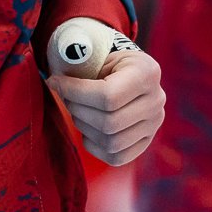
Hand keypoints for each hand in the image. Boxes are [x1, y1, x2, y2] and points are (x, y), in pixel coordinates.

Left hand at [48, 31, 164, 165]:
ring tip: (79, 111)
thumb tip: (54, 82)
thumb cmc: (106, 62)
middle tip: (68, 98)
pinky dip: (95, 145)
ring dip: (85, 128)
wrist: (126, 73)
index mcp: (148, 73)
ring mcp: (154, 123)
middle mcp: (157, 100)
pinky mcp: (146, 141)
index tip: (56, 82)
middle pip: (109, 123)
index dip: (75, 93)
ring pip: (111, 142)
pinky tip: (89, 128)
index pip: (108, 96)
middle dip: (78, 111)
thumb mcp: (98, 55)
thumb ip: (78, 63)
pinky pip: (116, 156)